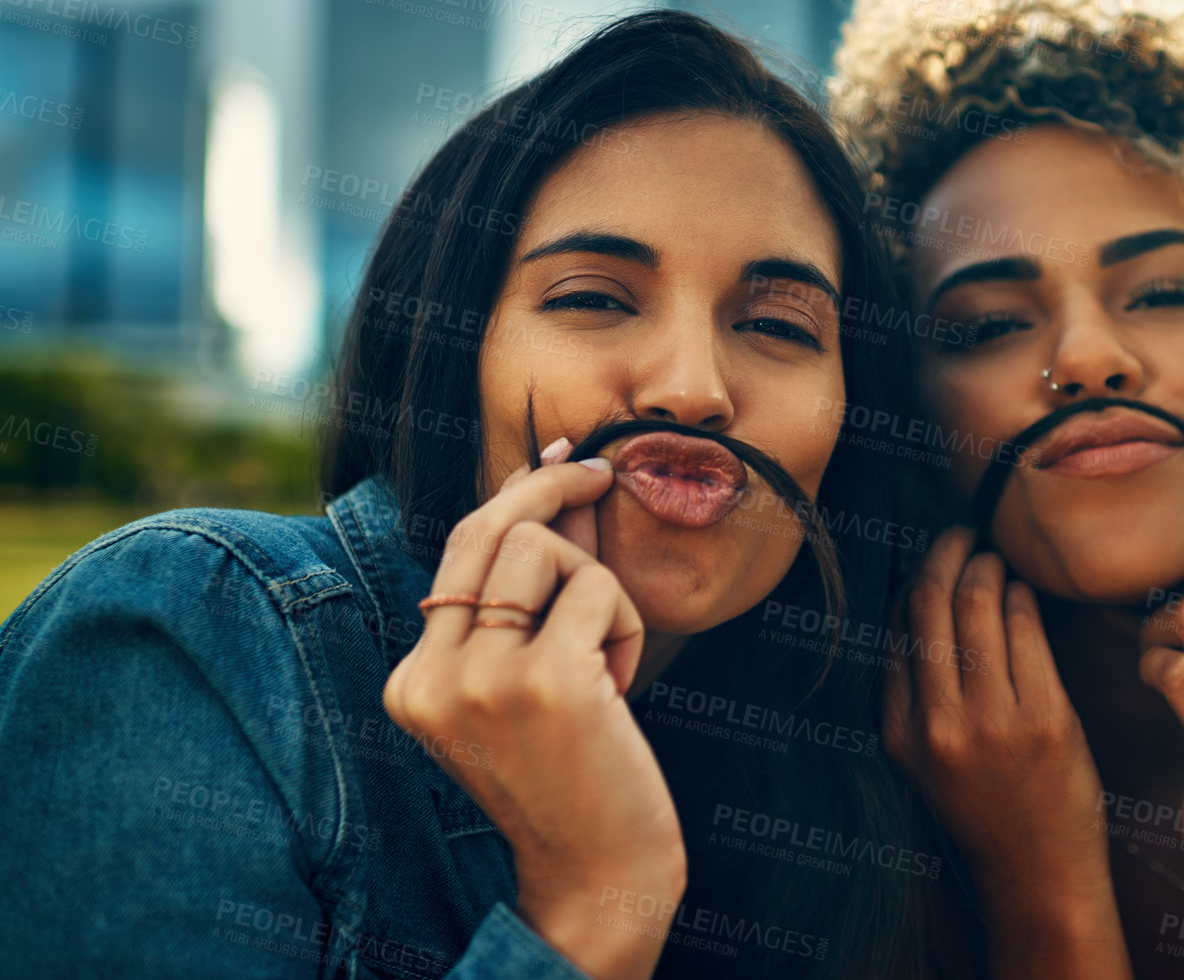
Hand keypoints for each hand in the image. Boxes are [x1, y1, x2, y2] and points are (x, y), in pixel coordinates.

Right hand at [383, 460, 683, 979]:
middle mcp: (431, 676)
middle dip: (554, 485)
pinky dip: (624, 622)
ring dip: (598, 585)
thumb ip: (533, 586)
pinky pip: (596, 588)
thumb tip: (559, 474)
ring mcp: (482, 679)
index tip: (562, 457)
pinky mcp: (543, 682)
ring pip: (545, 548)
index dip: (516, 491)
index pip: (459, 548)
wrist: (597, 872)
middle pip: (490, 527)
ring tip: (605, 655)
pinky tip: (620, 684)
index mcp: (413, 678)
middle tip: (601, 472)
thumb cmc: (575, 769)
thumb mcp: (531, 674)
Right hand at [882, 528, 1114, 922]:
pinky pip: (1028, 630)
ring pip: (980, 605)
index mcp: (901, 732)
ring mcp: (994, 721)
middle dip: (948, 552)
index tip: (933, 557)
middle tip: (964, 532)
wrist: (1038, 874)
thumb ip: (909, 691)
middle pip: (932, 602)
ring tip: (996, 556)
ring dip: (989, 567)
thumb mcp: (920, 759)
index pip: (896, 628)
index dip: (915, 578)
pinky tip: (1025, 591)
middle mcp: (940, 722)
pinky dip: (1023, 598)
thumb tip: (911, 606)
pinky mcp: (1047, 719)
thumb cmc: (983, 808)